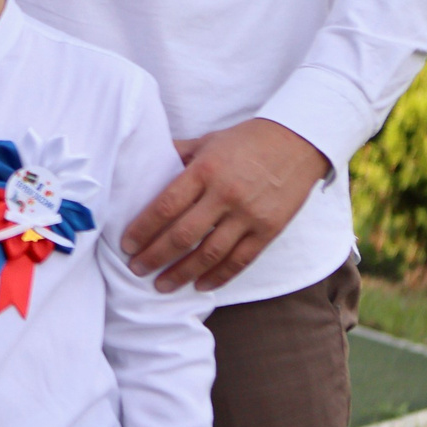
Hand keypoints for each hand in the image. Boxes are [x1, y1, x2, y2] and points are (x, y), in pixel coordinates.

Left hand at [122, 118, 326, 290]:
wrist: (299, 141)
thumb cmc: (246, 141)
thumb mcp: (207, 140)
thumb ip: (176, 154)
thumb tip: (142, 161)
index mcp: (205, 170)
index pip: (166, 205)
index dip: (143, 229)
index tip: (126, 245)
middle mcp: (226, 194)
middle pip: (183, 234)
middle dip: (156, 257)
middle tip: (136, 270)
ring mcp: (250, 215)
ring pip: (210, 253)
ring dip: (183, 273)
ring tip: (161, 286)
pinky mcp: (270, 230)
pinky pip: (241, 260)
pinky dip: (219, 276)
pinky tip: (200, 286)